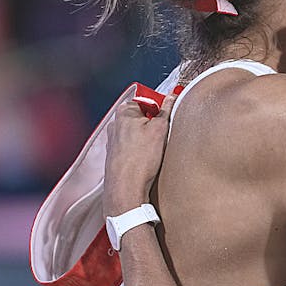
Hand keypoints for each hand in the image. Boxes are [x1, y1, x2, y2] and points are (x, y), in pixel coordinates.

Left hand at [104, 93, 177, 216]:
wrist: (126, 188)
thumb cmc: (140, 159)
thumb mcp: (160, 128)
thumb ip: (167, 109)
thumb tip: (171, 97)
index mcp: (124, 112)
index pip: (147, 101)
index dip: (160, 108)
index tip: (169, 116)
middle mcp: (115, 124)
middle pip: (142, 117)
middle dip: (155, 124)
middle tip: (165, 134)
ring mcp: (114, 141)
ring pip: (138, 134)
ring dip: (149, 139)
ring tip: (157, 150)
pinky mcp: (116, 156)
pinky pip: (133, 148)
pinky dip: (142, 151)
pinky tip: (148, 160)